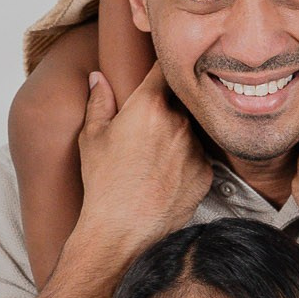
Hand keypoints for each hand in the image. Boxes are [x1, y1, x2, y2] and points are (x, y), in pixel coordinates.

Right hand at [71, 65, 211, 263]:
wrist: (123, 231)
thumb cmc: (103, 183)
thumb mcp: (92, 138)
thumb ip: (99, 101)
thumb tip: (98, 78)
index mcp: (150, 105)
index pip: (164, 68)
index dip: (161, 66)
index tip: (158, 66)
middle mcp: (179, 121)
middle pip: (178, 102)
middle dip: (165, 109)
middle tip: (146, 128)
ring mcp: (196, 147)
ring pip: (189, 131)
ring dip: (176, 137)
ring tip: (153, 160)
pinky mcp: (206, 172)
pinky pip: (197, 157)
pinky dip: (185, 162)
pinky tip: (165, 178)